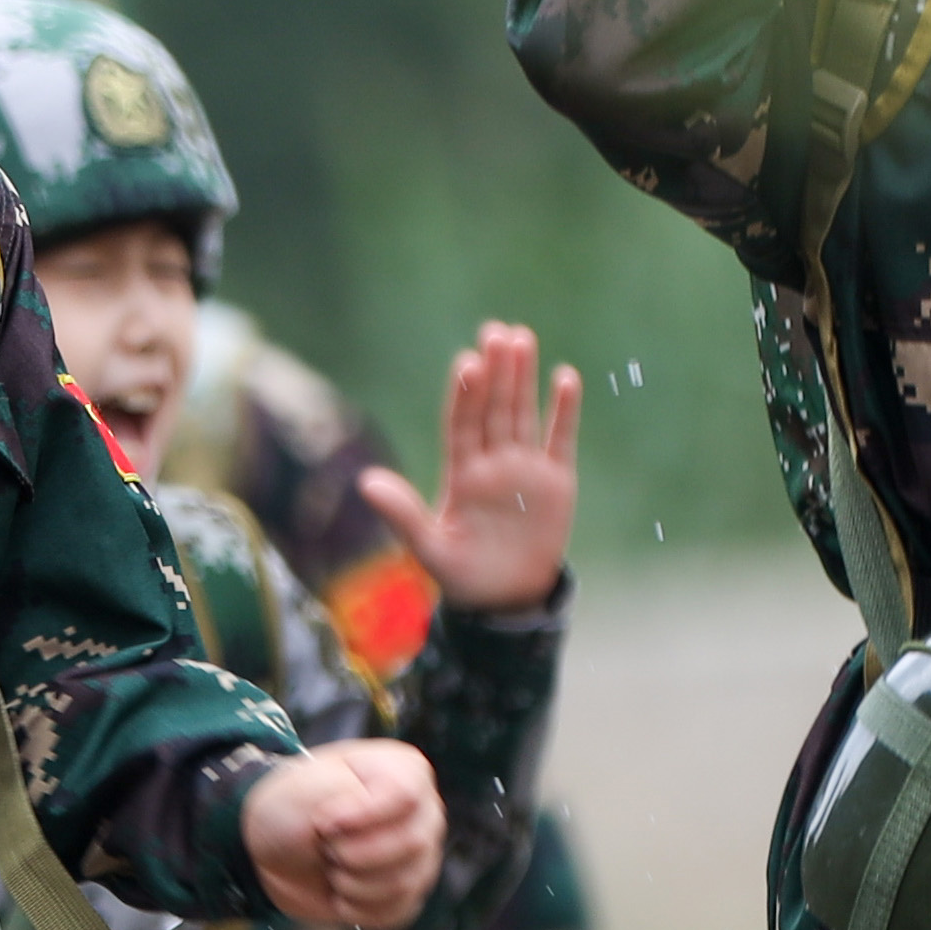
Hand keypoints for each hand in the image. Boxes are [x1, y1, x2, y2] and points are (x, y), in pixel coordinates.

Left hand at [242, 740, 442, 929]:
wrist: (274, 851)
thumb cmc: (293, 807)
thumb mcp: (305, 785)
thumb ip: (342, 792)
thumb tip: (358, 828)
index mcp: (405, 770)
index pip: (406, 796)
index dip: (361, 816)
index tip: (322, 821)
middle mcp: (424, 812)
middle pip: (410, 842)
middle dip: (351, 852)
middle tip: (324, 843)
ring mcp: (422, 856)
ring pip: (404, 883)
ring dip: (350, 882)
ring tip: (330, 864)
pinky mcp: (409, 894)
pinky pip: (396, 912)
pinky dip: (355, 907)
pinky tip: (338, 890)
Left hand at [355, 323, 578, 615]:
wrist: (505, 598)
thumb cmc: (461, 575)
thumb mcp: (429, 549)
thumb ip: (403, 515)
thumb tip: (365, 483)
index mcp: (460, 474)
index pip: (461, 425)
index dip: (464, 395)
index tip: (466, 362)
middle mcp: (491, 462)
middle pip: (493, 409)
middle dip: (495, 372)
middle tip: (496, 331)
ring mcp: (524, 467)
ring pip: (522, 413)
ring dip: (523, 377)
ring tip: (521, 336)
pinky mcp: (557, 480)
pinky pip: (561, 438)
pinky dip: (564, 410)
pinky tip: (565, 376)